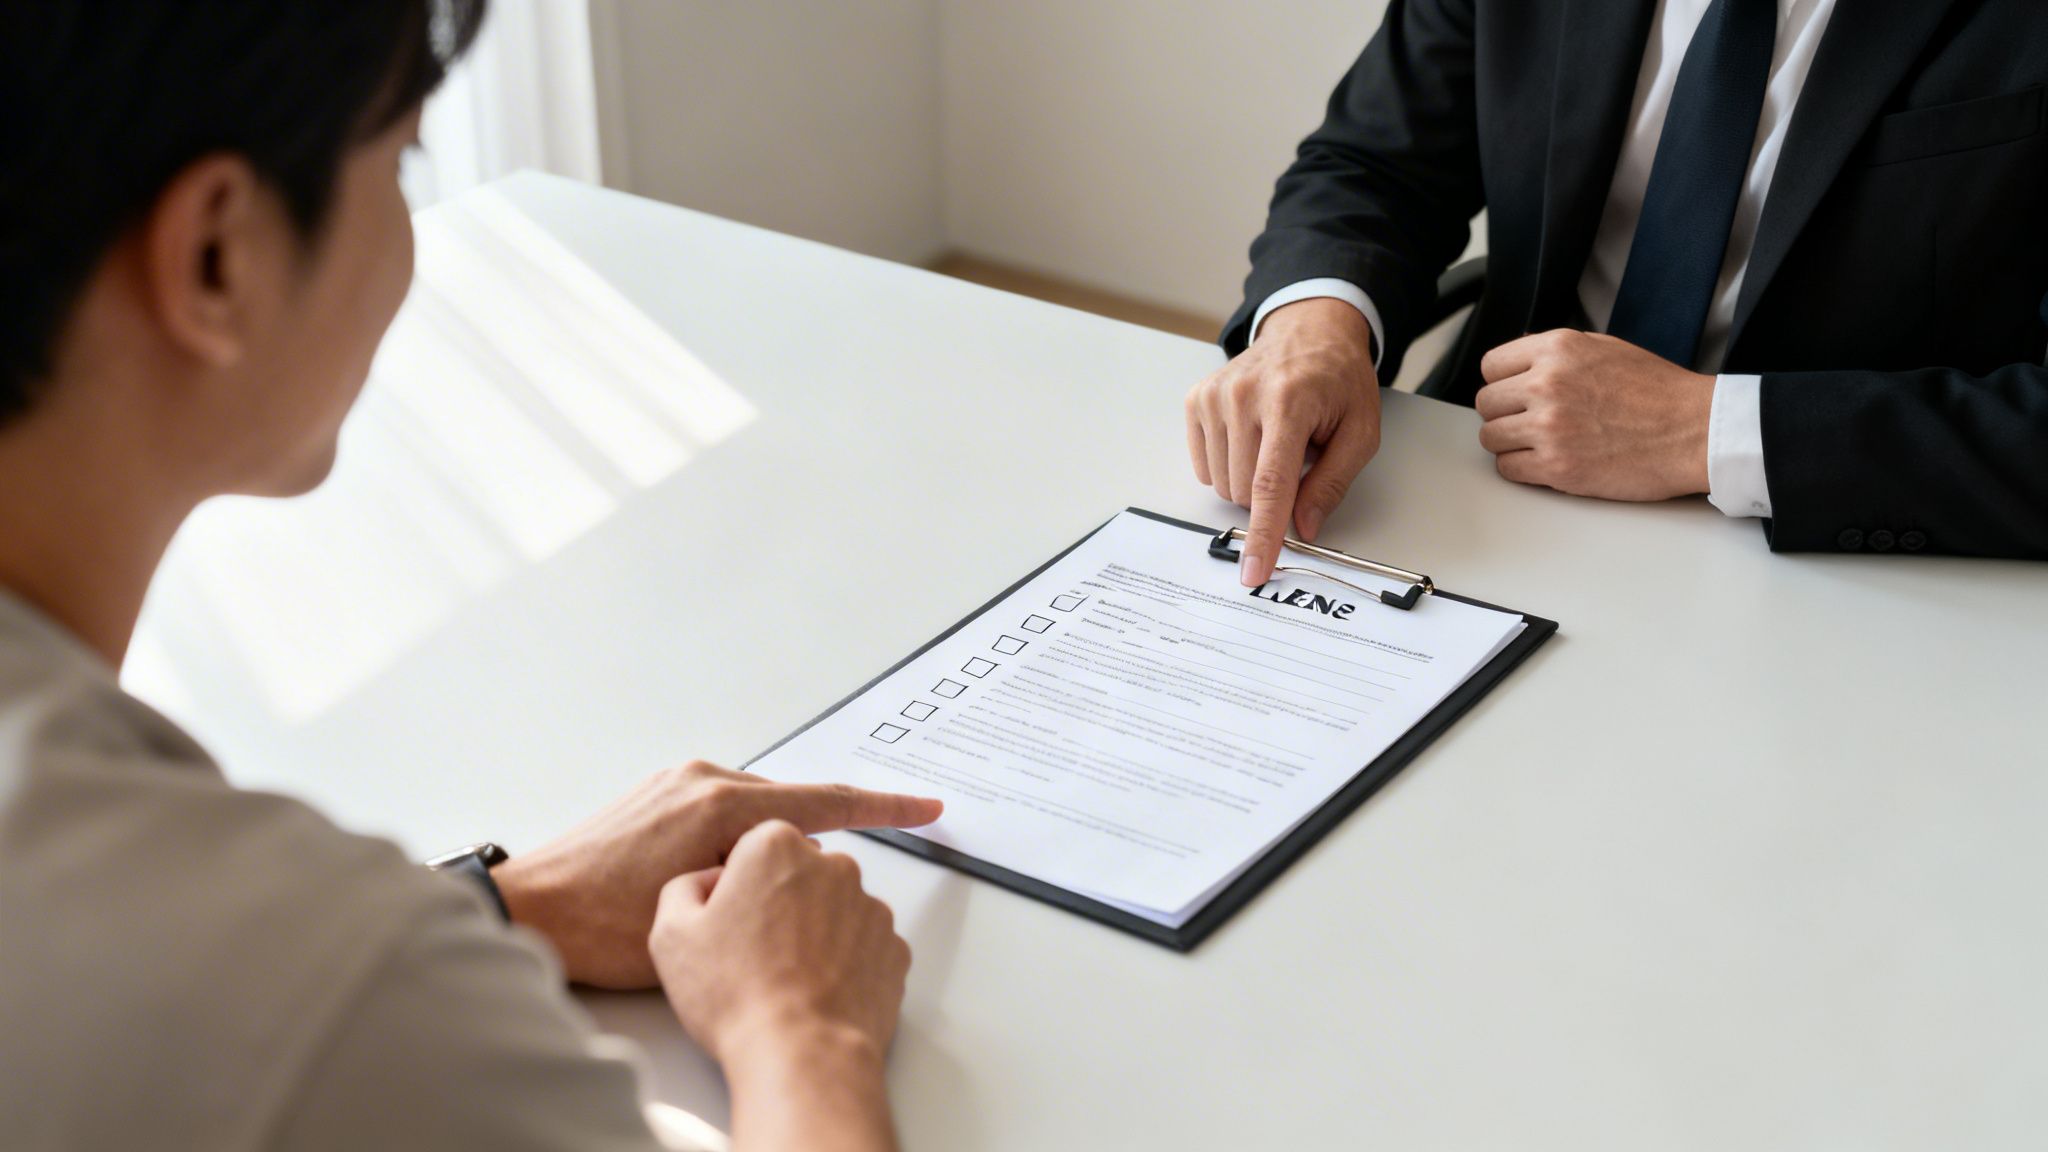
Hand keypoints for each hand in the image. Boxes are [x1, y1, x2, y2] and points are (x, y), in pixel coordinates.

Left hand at [492, 762, 940, 988]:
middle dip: (816, 840)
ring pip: (756, 808)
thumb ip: (760, 886)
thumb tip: (793, 873)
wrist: (528, 910)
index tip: (925, 808)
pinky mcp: (658, 791)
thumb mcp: (702, 919)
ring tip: (757, 894)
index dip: (884, 808)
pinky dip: (739, 835)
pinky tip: (723, 875)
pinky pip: (723, 807)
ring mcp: (677, 781)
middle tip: (823, 883)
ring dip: (771, 844)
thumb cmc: (601, 927)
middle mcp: (702, 780)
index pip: (826, 802)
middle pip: (792, 803)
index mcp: (720, 806)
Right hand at [653, 823, 909, 1151]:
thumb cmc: (738, 995)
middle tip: (752, 954)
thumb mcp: (671, 935)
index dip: (736, 884)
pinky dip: (844, 962)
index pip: (754, 846)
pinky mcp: (893, 947)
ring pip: (835, 908)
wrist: (801, 1054)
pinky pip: (863, 945)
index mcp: (776, 848)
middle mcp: (833, 866)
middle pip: (799, 873)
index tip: (727, 919)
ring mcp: (870, 906)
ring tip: (785, 980)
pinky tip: (817, 991)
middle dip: (779, 903)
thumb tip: (702, 883)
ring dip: (814, 932)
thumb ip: (683, 887)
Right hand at [1185, 297, 1381, 586]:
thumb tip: (1303, 527)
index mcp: (1289, 403)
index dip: (1263, 534)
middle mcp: (1243, 397)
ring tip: (1274, 441)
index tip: (1254, 571)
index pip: (1270, 485)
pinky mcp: (1197, 399)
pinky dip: (1228, 465)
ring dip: (1250, 480)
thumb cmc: (1338, 381)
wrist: (1309, 330)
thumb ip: (1332, 483)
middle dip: (1271, 495)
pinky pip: (1204, 467)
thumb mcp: (1360, 431)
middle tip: (1296, 459)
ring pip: (1222, 484)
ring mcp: (1215, 396)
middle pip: (1244, 492)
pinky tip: (1250, 438)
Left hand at [1475, 329, 1713, 499]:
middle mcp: (1547, 383)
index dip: (1502, 383)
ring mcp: (1549, 426)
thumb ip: (1557, 355)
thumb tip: (1519, 365)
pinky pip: (1508, 468)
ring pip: (1491, 437)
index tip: (1514, 395)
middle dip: (1505, 414)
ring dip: (1510, 443)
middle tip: (1529, 423)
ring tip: (1539, 444)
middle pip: (1487, 404)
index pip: (1491, 366)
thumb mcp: (1603, 349)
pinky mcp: (1556, 466)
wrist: (1696, 431)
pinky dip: (1522, 469)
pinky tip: (1546, 462)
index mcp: (1557, 349)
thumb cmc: (1659, 392)